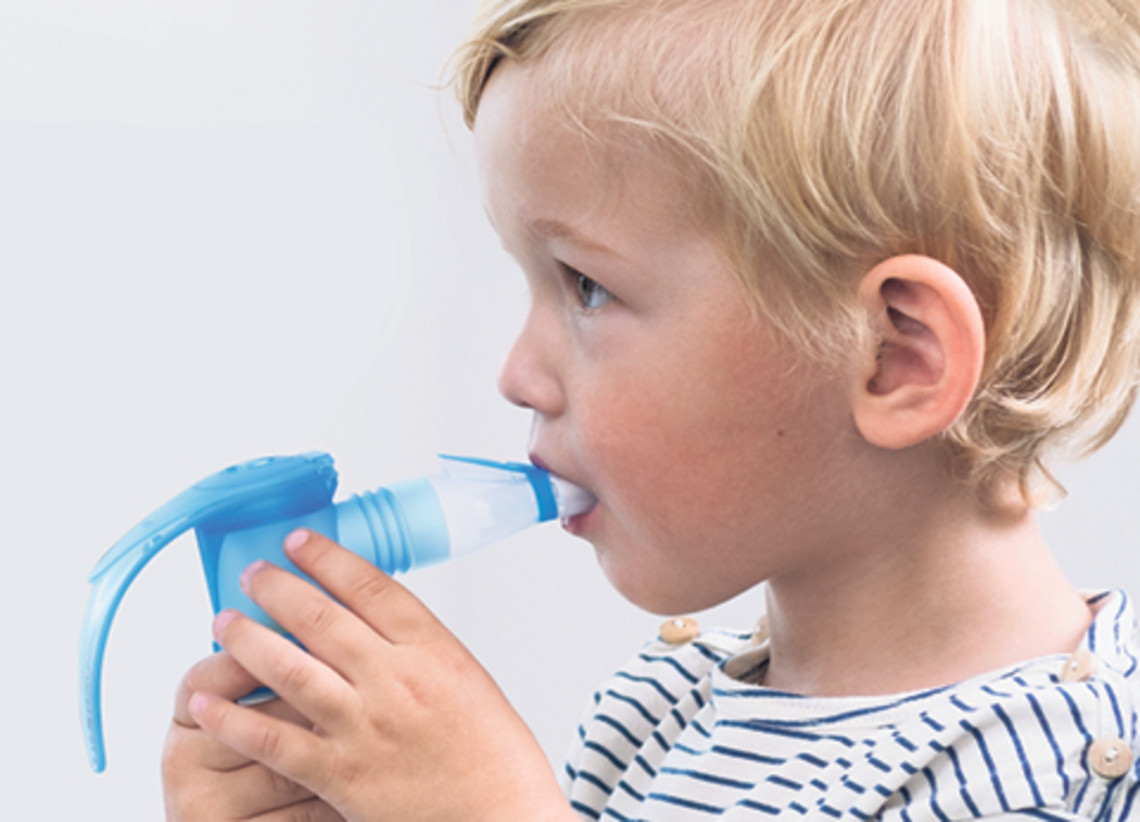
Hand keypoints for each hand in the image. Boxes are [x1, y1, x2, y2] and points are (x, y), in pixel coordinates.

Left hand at [187, 529, 574, 821]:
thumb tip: (368, 623)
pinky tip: (208, 702)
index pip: (371, 586)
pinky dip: (234, 719)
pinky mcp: (341, 775)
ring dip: (248, 641)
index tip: (300, 541)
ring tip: (223, 622)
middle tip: (252, 574)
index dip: (327, 559)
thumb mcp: (468, 680)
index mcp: (434, 651)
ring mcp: (365, 727)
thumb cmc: (496, 756)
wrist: (505, 818)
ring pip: (289, 670)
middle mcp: (395, 680)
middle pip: (321, 619)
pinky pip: (275, 740)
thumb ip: (419, 651)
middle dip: (277, 589)